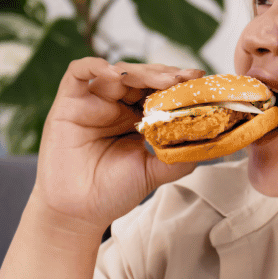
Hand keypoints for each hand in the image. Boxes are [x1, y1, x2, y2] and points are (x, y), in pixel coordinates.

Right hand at [28, 57, 203, 241]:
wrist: (78, 213)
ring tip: (162, 79)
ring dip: (141, 71)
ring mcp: (92, 102)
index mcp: (136, 118)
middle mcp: (115, 105)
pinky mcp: (68, 103)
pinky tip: (114, 73)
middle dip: (165, 75)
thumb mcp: (153, 172)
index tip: (199, 81)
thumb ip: (179, 156)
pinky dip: (95, 66)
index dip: (178, 84)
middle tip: (184, 79)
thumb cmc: (112, 192)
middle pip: (141, 77)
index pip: (158, 90)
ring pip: (117, 72)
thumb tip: (209, 143)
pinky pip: (77, 72)